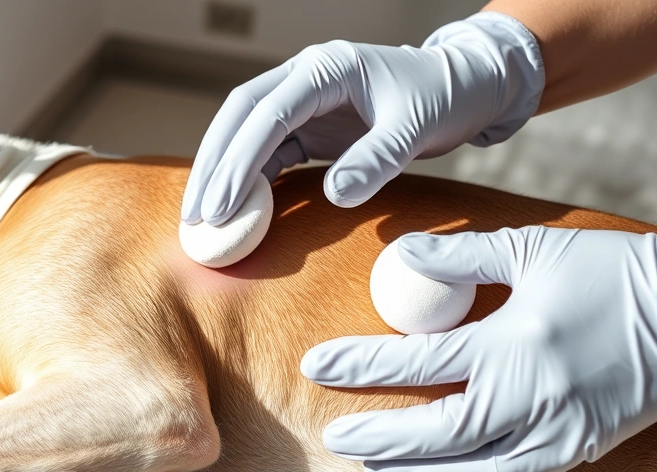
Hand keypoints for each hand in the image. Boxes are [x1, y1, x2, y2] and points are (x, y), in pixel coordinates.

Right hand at [181, 12, 542, 225]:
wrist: (462, 87)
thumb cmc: (442, 97)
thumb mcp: (416, 128)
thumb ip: (376, 159)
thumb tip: (335, 196)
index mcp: (325, 68)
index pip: (267, 114)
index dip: (240, 162)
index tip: (222, 206)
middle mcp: (303, 77)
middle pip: (239, 118)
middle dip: (213, 167)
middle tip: (194, 217)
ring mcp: (301, 101)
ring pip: (244, 133)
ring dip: (221, 174)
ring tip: (201, 219)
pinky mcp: (307, 125)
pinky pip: (267, 152)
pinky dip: (248, 180)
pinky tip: (234, 210)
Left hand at [301, 227, 656, 471]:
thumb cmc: (614, 272)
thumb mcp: (533, 249)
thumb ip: (460, 256)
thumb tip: (398, 256)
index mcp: (515, 343)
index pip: (418, 362)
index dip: (360, 365)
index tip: (315, 365)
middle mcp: (532, 397)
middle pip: (435, 434)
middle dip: (378, 437)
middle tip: (334, 436)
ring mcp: (557, 433)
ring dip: (414, 471)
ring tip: (373, 462)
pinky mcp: (577, 450)